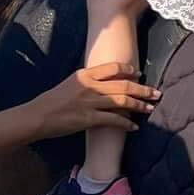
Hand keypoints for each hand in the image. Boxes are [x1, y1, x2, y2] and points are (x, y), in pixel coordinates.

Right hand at [30, 62, 160, 138]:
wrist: (37, 116)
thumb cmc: (51, 101)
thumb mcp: (69, 83)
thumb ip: (86, 81)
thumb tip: (102, 83)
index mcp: (85, 74)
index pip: (112, 67)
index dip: (129, 70)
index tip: (139, 74)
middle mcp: (90, 85)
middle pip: (124, 85)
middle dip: (142, 89)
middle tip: (156, 93)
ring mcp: (90, 102)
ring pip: (123, 102)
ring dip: (139, 105)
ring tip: (150, 108)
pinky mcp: (89, 119)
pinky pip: (114, 120)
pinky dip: (126, 124)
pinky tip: (134, 127)